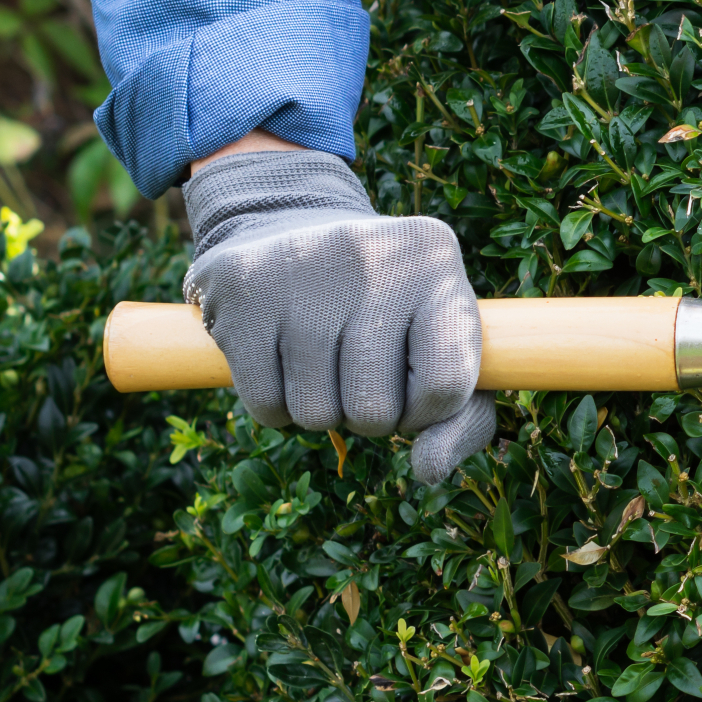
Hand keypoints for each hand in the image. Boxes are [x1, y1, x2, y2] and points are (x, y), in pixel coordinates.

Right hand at [182, 148, 495, 482]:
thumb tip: (429, 470)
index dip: (426, 412)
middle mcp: (372, 254)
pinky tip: (282, 357)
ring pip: (317, 417)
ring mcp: (301, 265)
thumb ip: (461, 419)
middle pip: (375, 412)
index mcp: (436, 261)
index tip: (414, 390)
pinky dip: (276, 406)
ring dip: (321, 411)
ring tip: (322, 359)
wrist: (289, 232)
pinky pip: (265, 406)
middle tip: (359, 369)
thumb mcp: (442, 347)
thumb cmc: (387, 312)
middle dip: (369, 414)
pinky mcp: (240, 285)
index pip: (448, 385)